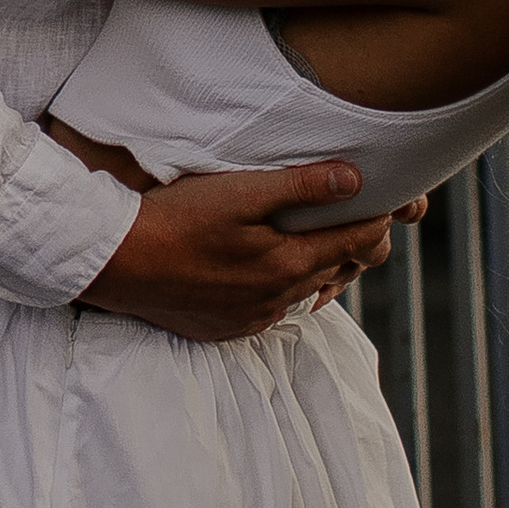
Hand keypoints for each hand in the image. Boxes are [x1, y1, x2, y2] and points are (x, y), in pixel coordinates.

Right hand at [81, 158, 397, 339]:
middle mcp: (279, 299)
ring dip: (317, 265)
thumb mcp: (239, 191)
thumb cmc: (177, 219)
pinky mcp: (229, 327)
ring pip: (306, 291)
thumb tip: (356, 180)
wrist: (118, 263)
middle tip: (358, 210)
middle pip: (337, 269)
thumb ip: (300, 186)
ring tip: (315, 235)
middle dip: (353, 241)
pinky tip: (267, 266)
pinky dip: (281, 286)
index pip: (357, 241)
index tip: (389, 196)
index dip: (378, 216)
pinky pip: (273, 308)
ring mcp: (253, 317)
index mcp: (288, 263)